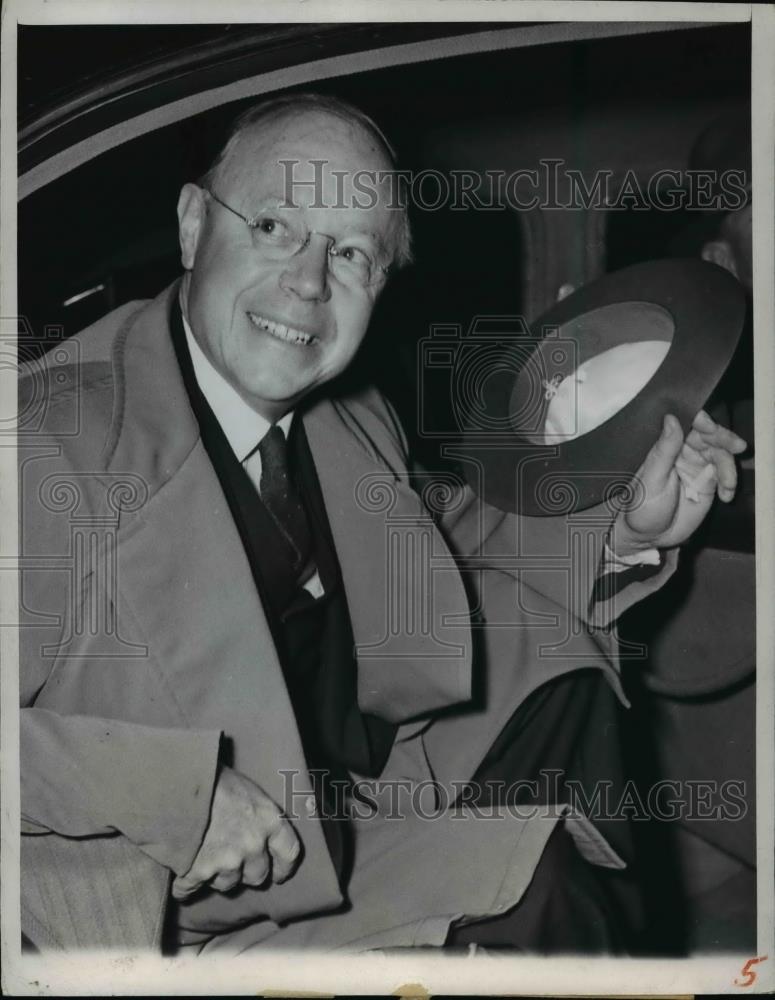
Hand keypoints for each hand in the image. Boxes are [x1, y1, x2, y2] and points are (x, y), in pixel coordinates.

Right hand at [171, 767, 300, 899]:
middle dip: (246, 872)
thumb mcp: (248, 790)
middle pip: (257, 876)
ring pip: (226, 884)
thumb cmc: (215, 778)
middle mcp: (253, 845)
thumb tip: (260, 833)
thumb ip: (258, 816)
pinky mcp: (198, 872)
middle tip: (232, 861)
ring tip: (203, 856)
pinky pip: (189, 890)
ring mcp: (227, 861)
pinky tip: (181, 879)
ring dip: (216, 876)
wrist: (179, 780)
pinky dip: (184, 887)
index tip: (278, 875)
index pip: (289, 853)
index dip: (283, 868)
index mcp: (269, 820)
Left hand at [613, 410, 746, 555]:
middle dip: (724, 439)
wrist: (648, 536)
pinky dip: (730, 483)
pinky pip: (725, 476)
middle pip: (709, 437)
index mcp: (666, 447)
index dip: (700, 422)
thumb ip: (664, 450)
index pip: (686, 425)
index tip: (711, 427)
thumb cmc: (641, 507)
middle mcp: (683, 453)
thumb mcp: (651, 480)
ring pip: (721, 455)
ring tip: (728, 486)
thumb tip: (671, 418)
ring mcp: (697, 467)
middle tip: (737, 446)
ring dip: (729, 468)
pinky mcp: (708, 484)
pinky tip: (727, 496)